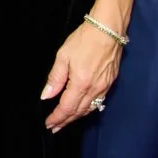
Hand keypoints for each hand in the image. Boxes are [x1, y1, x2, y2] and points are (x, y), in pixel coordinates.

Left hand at [41, 18, 125, 132]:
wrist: (108, 29)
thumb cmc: (85, 39)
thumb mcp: (63, 56)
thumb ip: (55, 78)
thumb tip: (46, 96)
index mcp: (81, 83)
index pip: (66, 108)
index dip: (57, 118)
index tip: (49, 124)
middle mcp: (94, 89)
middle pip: (78, 112)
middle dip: (66, 121)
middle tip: (55, 128)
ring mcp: (104, 86)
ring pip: (89, 109)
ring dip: (77, 117)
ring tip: (66, 121)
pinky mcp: (110, 82)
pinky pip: (98, 102)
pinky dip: (88, 109)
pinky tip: (82, 109)